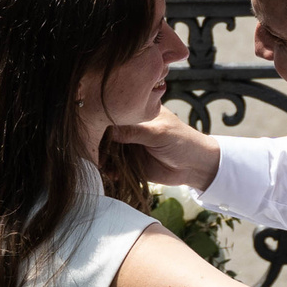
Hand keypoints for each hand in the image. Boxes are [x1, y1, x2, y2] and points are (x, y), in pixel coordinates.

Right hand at [104, 104, 221, 191]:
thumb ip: (133, 131)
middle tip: (94, 152)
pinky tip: (112, 175)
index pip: (116, 112)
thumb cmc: (181, 142)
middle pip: (107, 132)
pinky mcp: (130, 162)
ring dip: (103, 158)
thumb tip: (108, 130)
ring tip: (101, 166)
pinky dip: (110, 171)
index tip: (92, 128)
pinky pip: (114, 166)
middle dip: (99, 142)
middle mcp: (131, 127)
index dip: (103, 119)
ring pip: (108, 150)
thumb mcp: (158, 133)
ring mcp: (129, 144)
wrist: (194, 166)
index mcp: (138, 112)